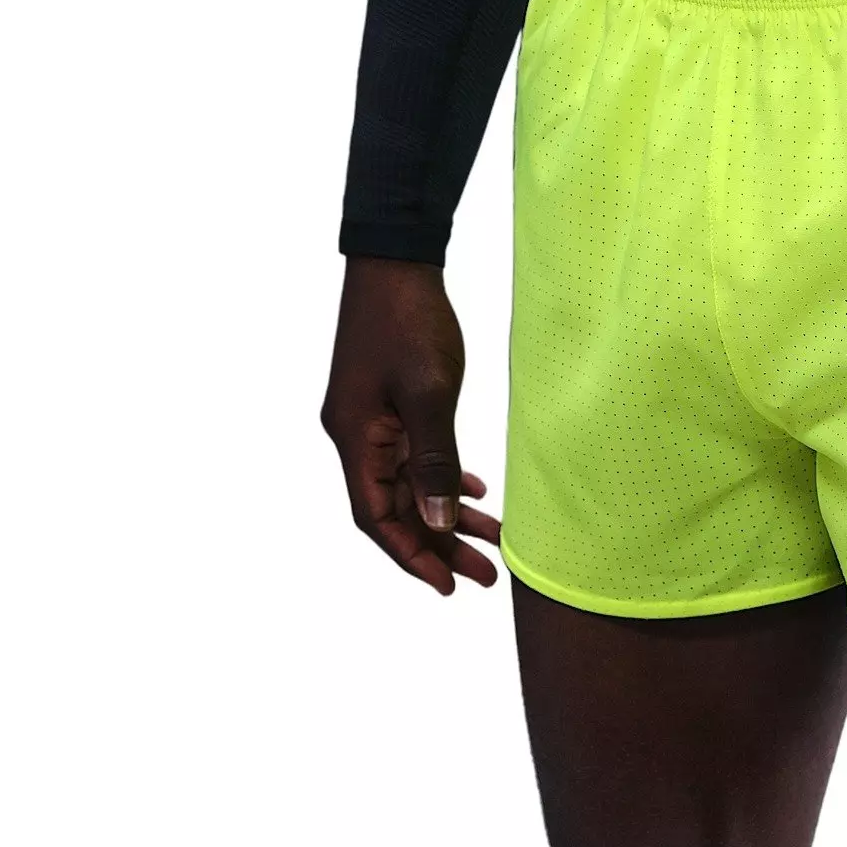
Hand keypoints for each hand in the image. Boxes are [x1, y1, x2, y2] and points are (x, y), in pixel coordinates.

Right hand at [320, 257, 500, 594]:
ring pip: (410, 486)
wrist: (397, 261)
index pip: (377, 517)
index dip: (411, 555)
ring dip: (448, 515)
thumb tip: (440, 520)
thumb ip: (434, 460)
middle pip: (396, 509)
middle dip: (440, 545)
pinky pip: (415, 458)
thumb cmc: (409, 321)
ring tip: (492, 542)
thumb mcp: (430, 395)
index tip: (447, 585)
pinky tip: (474, 490)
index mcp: (355, 438)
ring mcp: (373, 422)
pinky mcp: (391, 406)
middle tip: (486, 575)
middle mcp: (357, 437)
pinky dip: (443, 479)